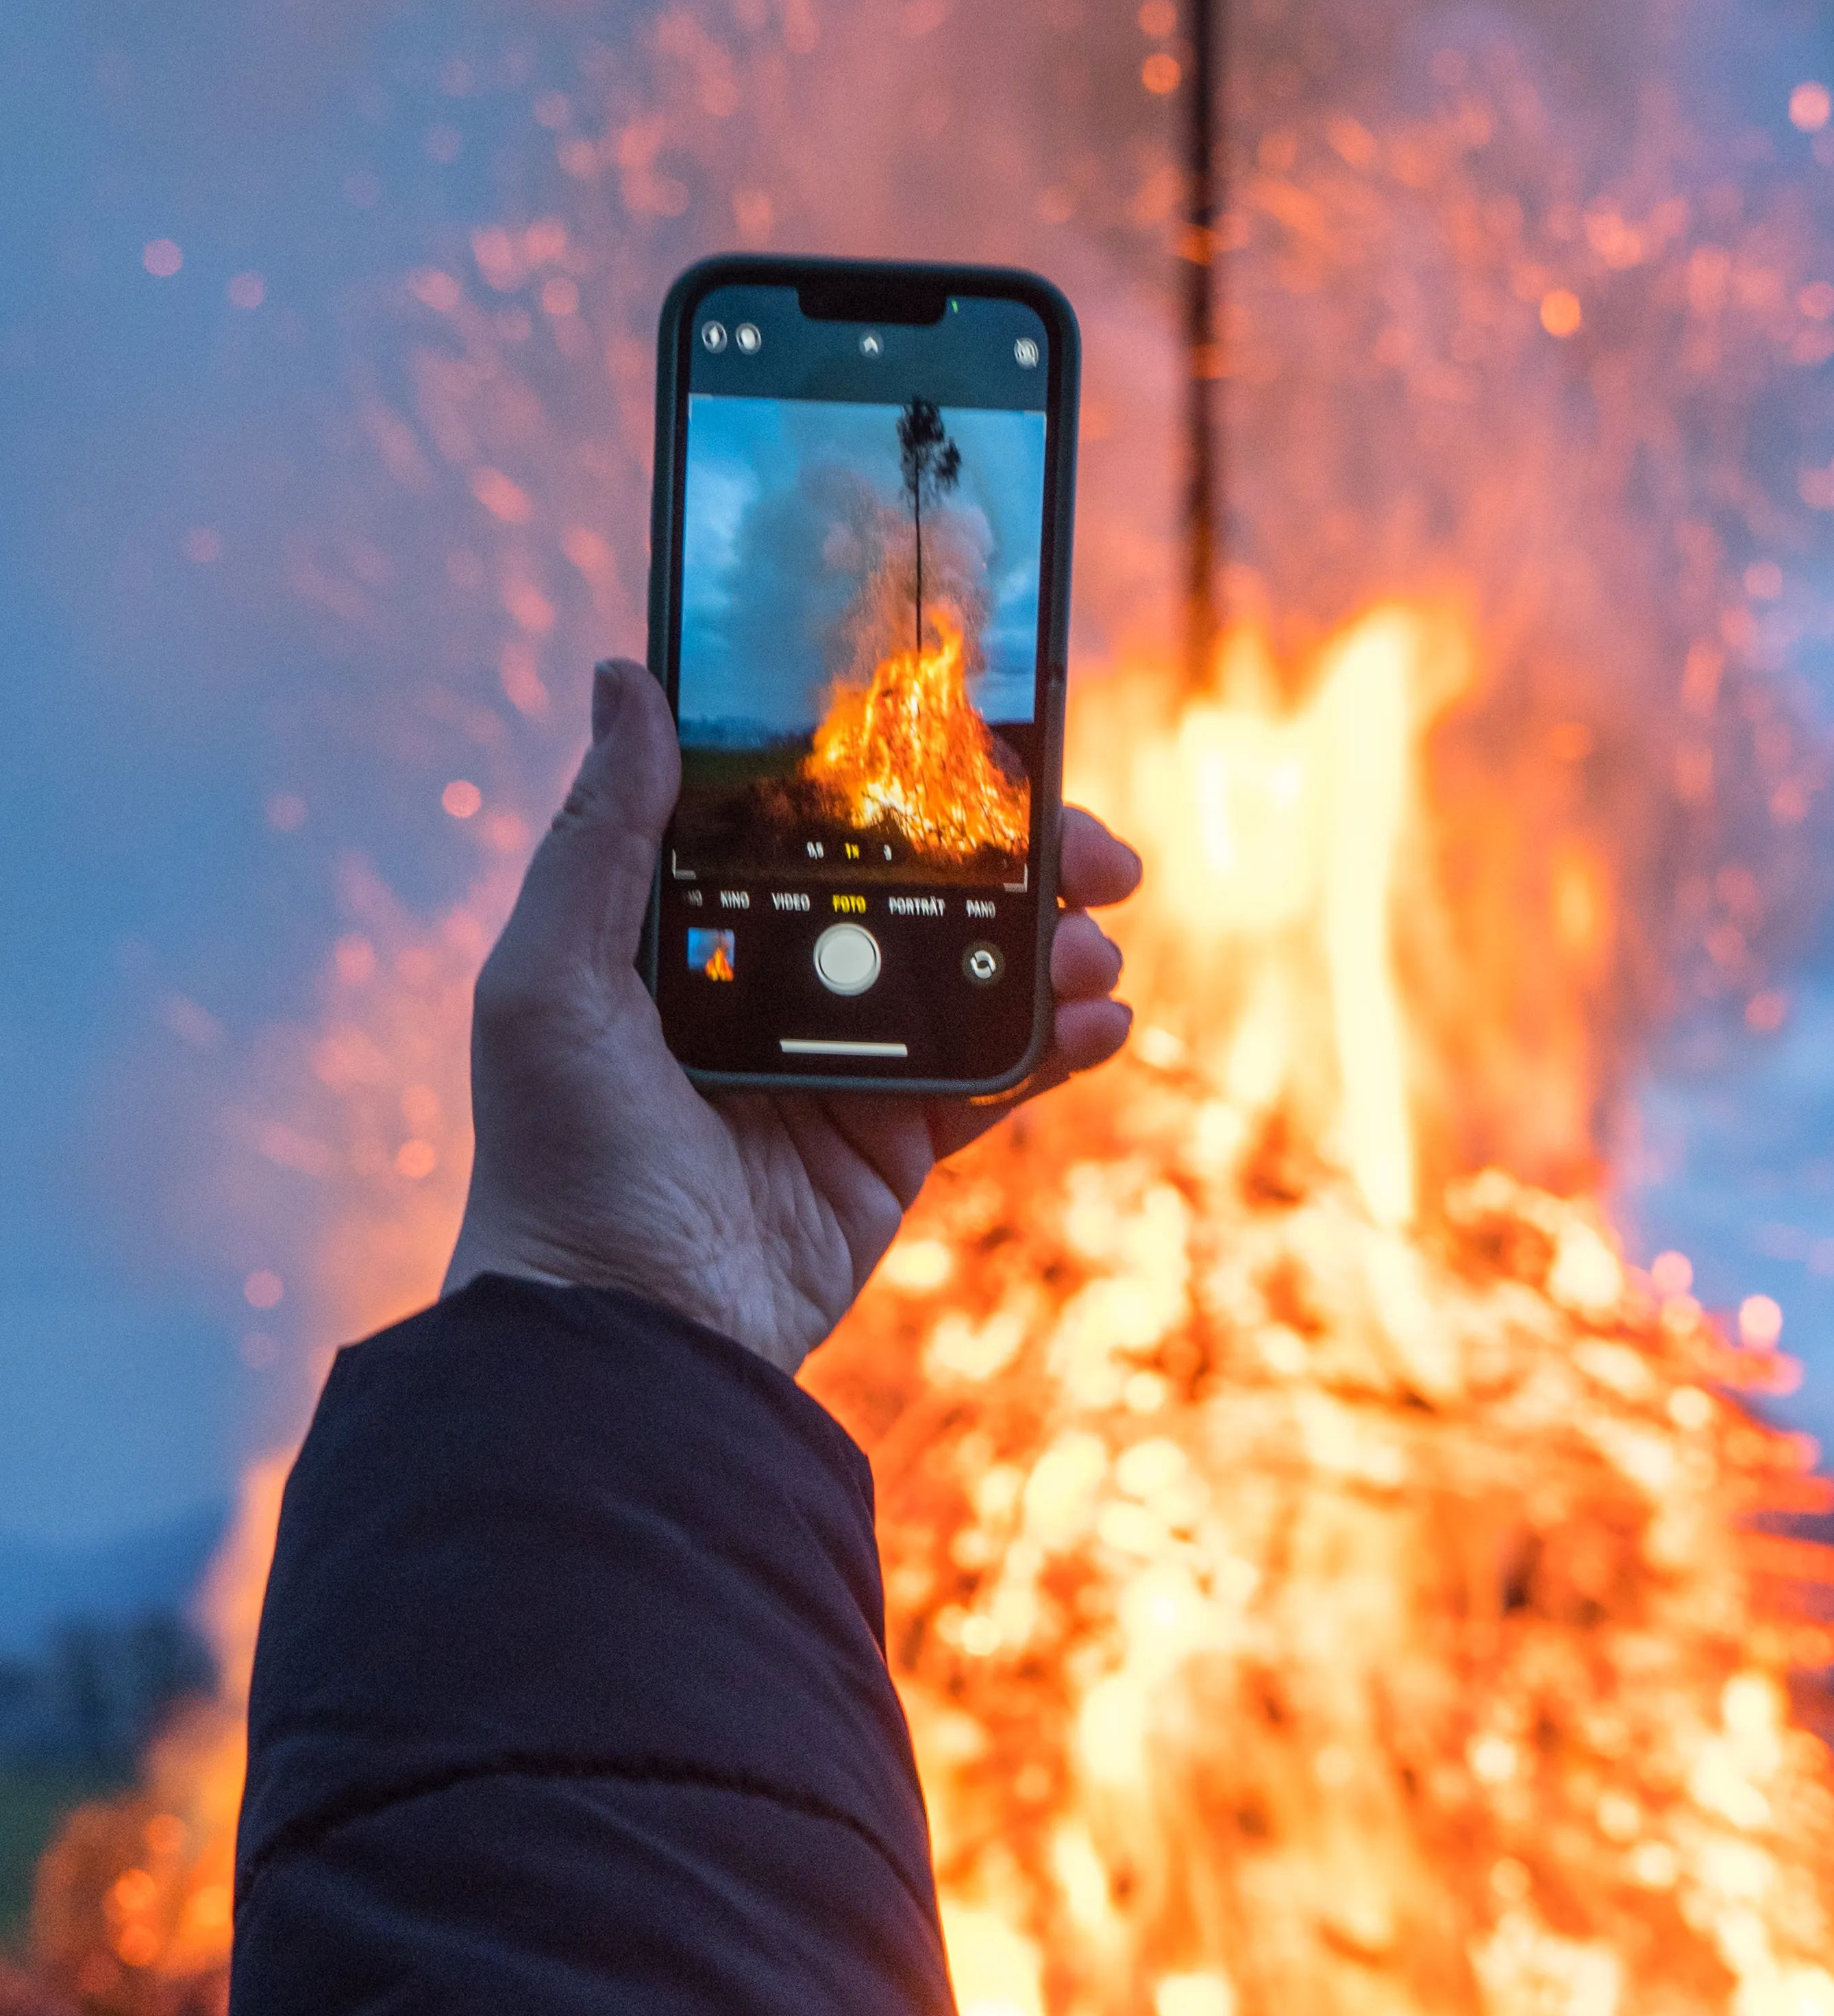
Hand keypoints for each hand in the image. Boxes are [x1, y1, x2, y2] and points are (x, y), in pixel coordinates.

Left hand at [443, 658, 1140, 1371]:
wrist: (623, 1335)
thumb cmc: (558, 1156)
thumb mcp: (550, 980)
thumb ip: (600, 835)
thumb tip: (626, 679)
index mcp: (700, 927)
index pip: (821, 824)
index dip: (906, 781)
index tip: (986, 745)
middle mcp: (779, 981)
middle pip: (923, 887)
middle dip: (1020, 859)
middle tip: (1093, 851)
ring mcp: (848, 1061)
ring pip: (976, 973)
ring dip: (1054, 947)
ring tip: (1095, 943)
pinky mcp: (895, 1142)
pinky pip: (996, 1076)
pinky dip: (1060, 1044)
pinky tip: (1100, 1020)